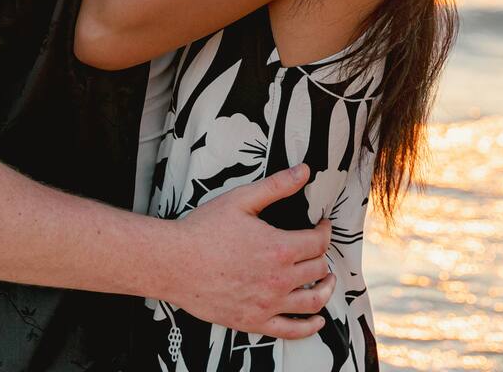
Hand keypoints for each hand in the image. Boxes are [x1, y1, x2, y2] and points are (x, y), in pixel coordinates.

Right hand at [164, 163, 334, 337]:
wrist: (175, 263)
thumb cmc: (205, 229)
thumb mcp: (242, 199)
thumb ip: (277, 186)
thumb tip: (304, 171)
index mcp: (279, 248)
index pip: (318, 242)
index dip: (325, 231)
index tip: (322, 225)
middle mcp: (279, 279)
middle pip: (318, 270)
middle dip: (323, 256)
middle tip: (318, 248)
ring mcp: (268, 304)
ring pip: (312, 301)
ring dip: (326, 290)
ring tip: (327, 280)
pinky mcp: (254, 322)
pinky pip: (291, 331)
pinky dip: (309, 328)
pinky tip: (317, 321)